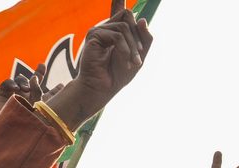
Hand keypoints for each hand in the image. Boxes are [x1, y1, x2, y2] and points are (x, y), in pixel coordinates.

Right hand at [0, 64, 62, 129]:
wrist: (5, 133)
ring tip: (26, 88)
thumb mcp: (36, 111)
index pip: (46, 95)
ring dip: (24, 81)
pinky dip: (12, 83)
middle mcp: (25, 98)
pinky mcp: (2, 94)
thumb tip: (48, 82)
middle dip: (39, 73)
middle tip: (43, 66)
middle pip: (33, 82)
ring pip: (21, 80)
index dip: (54, 89)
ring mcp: (13, 94)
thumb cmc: (23, 128)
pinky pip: (7, 83)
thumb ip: (41, 96)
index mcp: (36, 105)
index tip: (61, 84)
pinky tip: (16, 88)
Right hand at [45, 2, 152, 129]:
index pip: (119, 11)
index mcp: (116, 32)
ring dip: (133, 46)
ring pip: (125, 27)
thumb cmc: (118, 75)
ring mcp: (99, 30)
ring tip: (133, 63)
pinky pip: (117, 35)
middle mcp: (107, 28)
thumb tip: (142, 18)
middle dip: (138, 37)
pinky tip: (125, 60)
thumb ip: (144, 38)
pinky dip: (125, 48)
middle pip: (128, 16)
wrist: (103, 88)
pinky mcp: (94, 35)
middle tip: (139, 57)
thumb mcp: (139, 56)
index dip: (118, 1)